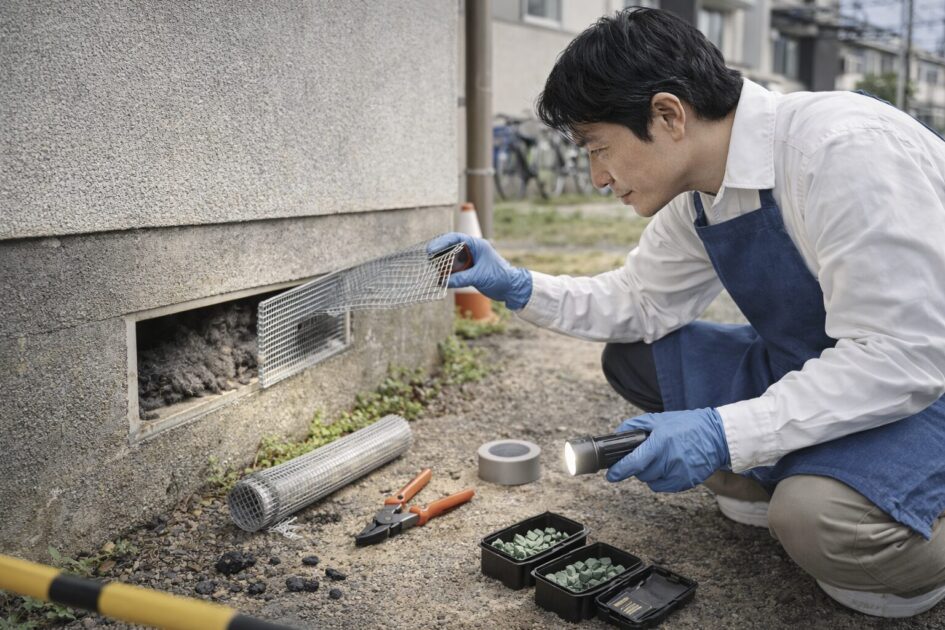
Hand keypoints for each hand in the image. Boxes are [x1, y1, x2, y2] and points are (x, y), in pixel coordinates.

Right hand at [427, 233, 532, 309]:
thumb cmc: (500, 277)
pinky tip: (441, 278)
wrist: (511, 289)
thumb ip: (461, 279)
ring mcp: (470, 260)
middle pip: (451, 247)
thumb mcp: (479, 277)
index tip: (431, 249)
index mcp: (476, 245)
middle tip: (428, 258)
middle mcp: (472, 250)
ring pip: (451, 259)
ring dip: (443, 264)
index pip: (455, 238)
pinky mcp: (469, 270)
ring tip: (433, 268)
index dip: (441, 242)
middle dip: (439, 252)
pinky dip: (448, 273)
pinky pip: (455, 269)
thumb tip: (442, 282)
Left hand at [606, 408, 729, 491]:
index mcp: (661, 442)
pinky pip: (664, 486)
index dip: (620, 470)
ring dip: (650, 473)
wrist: (717, 436)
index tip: (611, 475)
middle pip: (642, 473)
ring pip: (651, 481)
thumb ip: (635, 426)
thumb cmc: (687, 425)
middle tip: (645, 456)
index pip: (635, 462)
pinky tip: (668, 467)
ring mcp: (679, 473)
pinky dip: (661, 479)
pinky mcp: (686, 482)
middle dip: (638, 467)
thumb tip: (617, 435)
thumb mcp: (659, 419)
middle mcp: (670, 459)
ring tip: (659, 459)